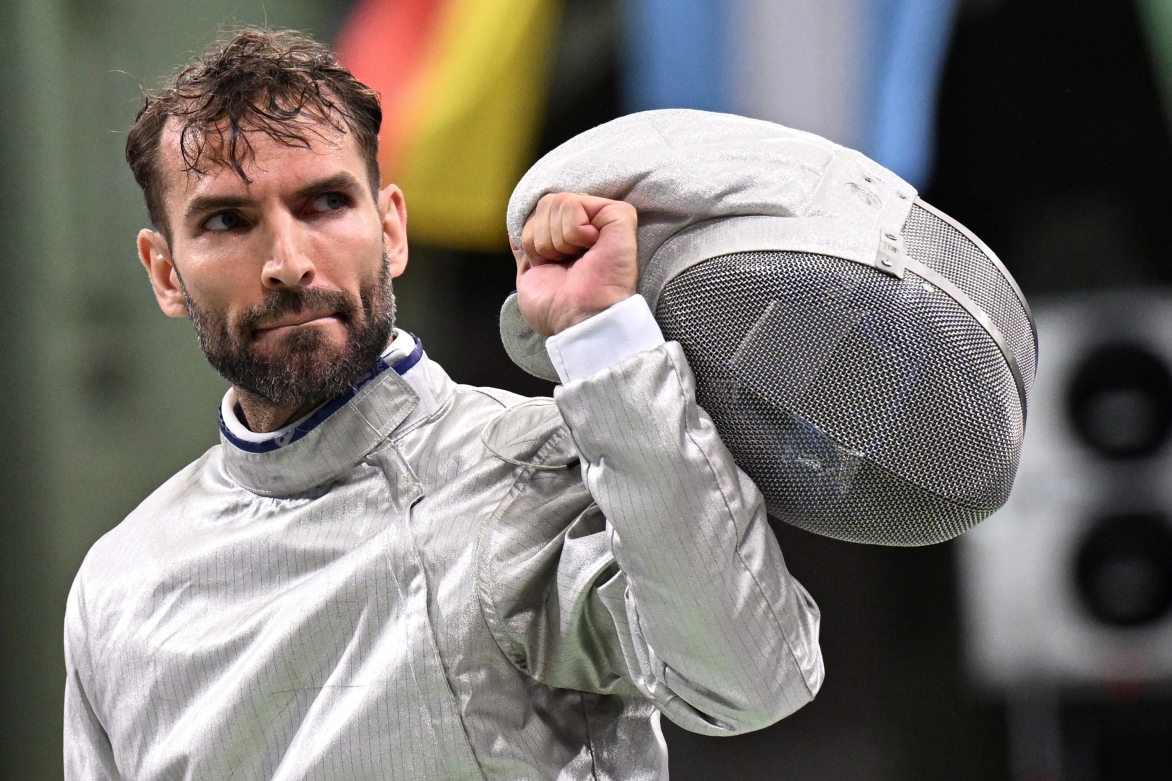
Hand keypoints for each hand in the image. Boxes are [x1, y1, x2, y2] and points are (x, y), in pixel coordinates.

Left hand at [513, 192, 638, 335]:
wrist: (579, 322)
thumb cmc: (558, 310)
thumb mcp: (530, 279)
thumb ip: (525, 253)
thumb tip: (515, 234)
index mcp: (570, 240)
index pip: (538, 214)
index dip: (533, 239)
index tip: (547, 265)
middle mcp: (588, 226)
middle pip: (547, 203)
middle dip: (542, 239)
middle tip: (563, 263)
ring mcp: (605, 219)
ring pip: (559, 202)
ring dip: (557, 240)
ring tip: (578, 260)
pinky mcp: (619, 215)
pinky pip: (576, 204)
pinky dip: (572, 231)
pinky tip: (591, 248)